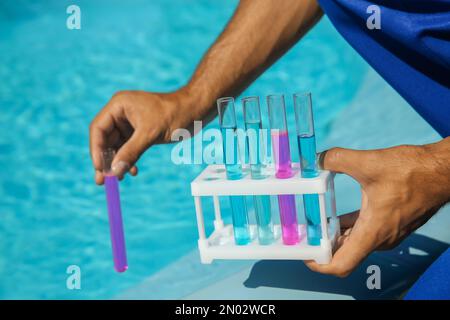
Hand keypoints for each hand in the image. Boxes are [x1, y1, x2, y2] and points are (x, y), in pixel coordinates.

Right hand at [89, 90, 192, 183]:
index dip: (96, 150)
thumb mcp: (150, 134)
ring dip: (116, 162)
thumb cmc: (174, 114)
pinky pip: (128, 147)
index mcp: (118, 105)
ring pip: (116, 145)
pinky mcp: (140, 131)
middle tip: (102, 181)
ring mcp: (130, 122)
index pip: (98, 128)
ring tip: (116, 180)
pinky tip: (132, 172)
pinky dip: (128, 159)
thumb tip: (114, 171)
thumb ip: (131, 152)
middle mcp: (121, 113)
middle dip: (105, 160)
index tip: (100, 169)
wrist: (195, 110)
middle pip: (105, 139)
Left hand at [305, 138, 449, 276]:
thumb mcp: (369, 162)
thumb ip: (336, 159)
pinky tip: (335, 216)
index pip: (342, 264)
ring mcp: (388, 233)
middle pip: (345, 254)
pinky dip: (347, 228)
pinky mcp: (391, 224)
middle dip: (322, 247)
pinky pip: (363, 233)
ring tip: (313, 225)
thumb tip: (317, 159)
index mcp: (373, 231)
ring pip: (354, 242)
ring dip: (334, 237)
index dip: (319, 264)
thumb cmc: (414, 172)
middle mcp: (381, 238)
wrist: (442, 171)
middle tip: (303, 234)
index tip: (305, 254)